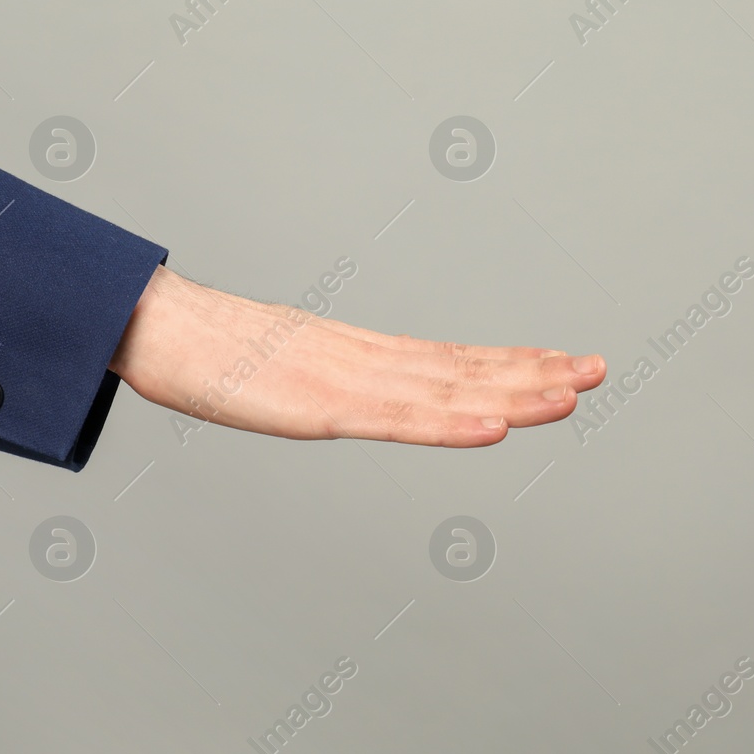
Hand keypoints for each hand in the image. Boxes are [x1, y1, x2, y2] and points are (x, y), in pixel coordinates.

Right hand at [109, 266, 606, 446]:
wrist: (153, 326)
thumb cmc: (211, 351)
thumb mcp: (284, 371)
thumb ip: (323, 381)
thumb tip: (345, 394)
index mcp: (363, 355)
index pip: (456, 360)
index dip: (514, 362)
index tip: (564, 363)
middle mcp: (370, 362)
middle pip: (467, 369)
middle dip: (538, 371)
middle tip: (600, 369)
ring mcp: (349, 382)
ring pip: (448, 393)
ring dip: (515, 393)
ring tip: (573, 391)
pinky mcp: (322, 406)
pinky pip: (399, 421)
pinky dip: (453, 425)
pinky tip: (497, 427)